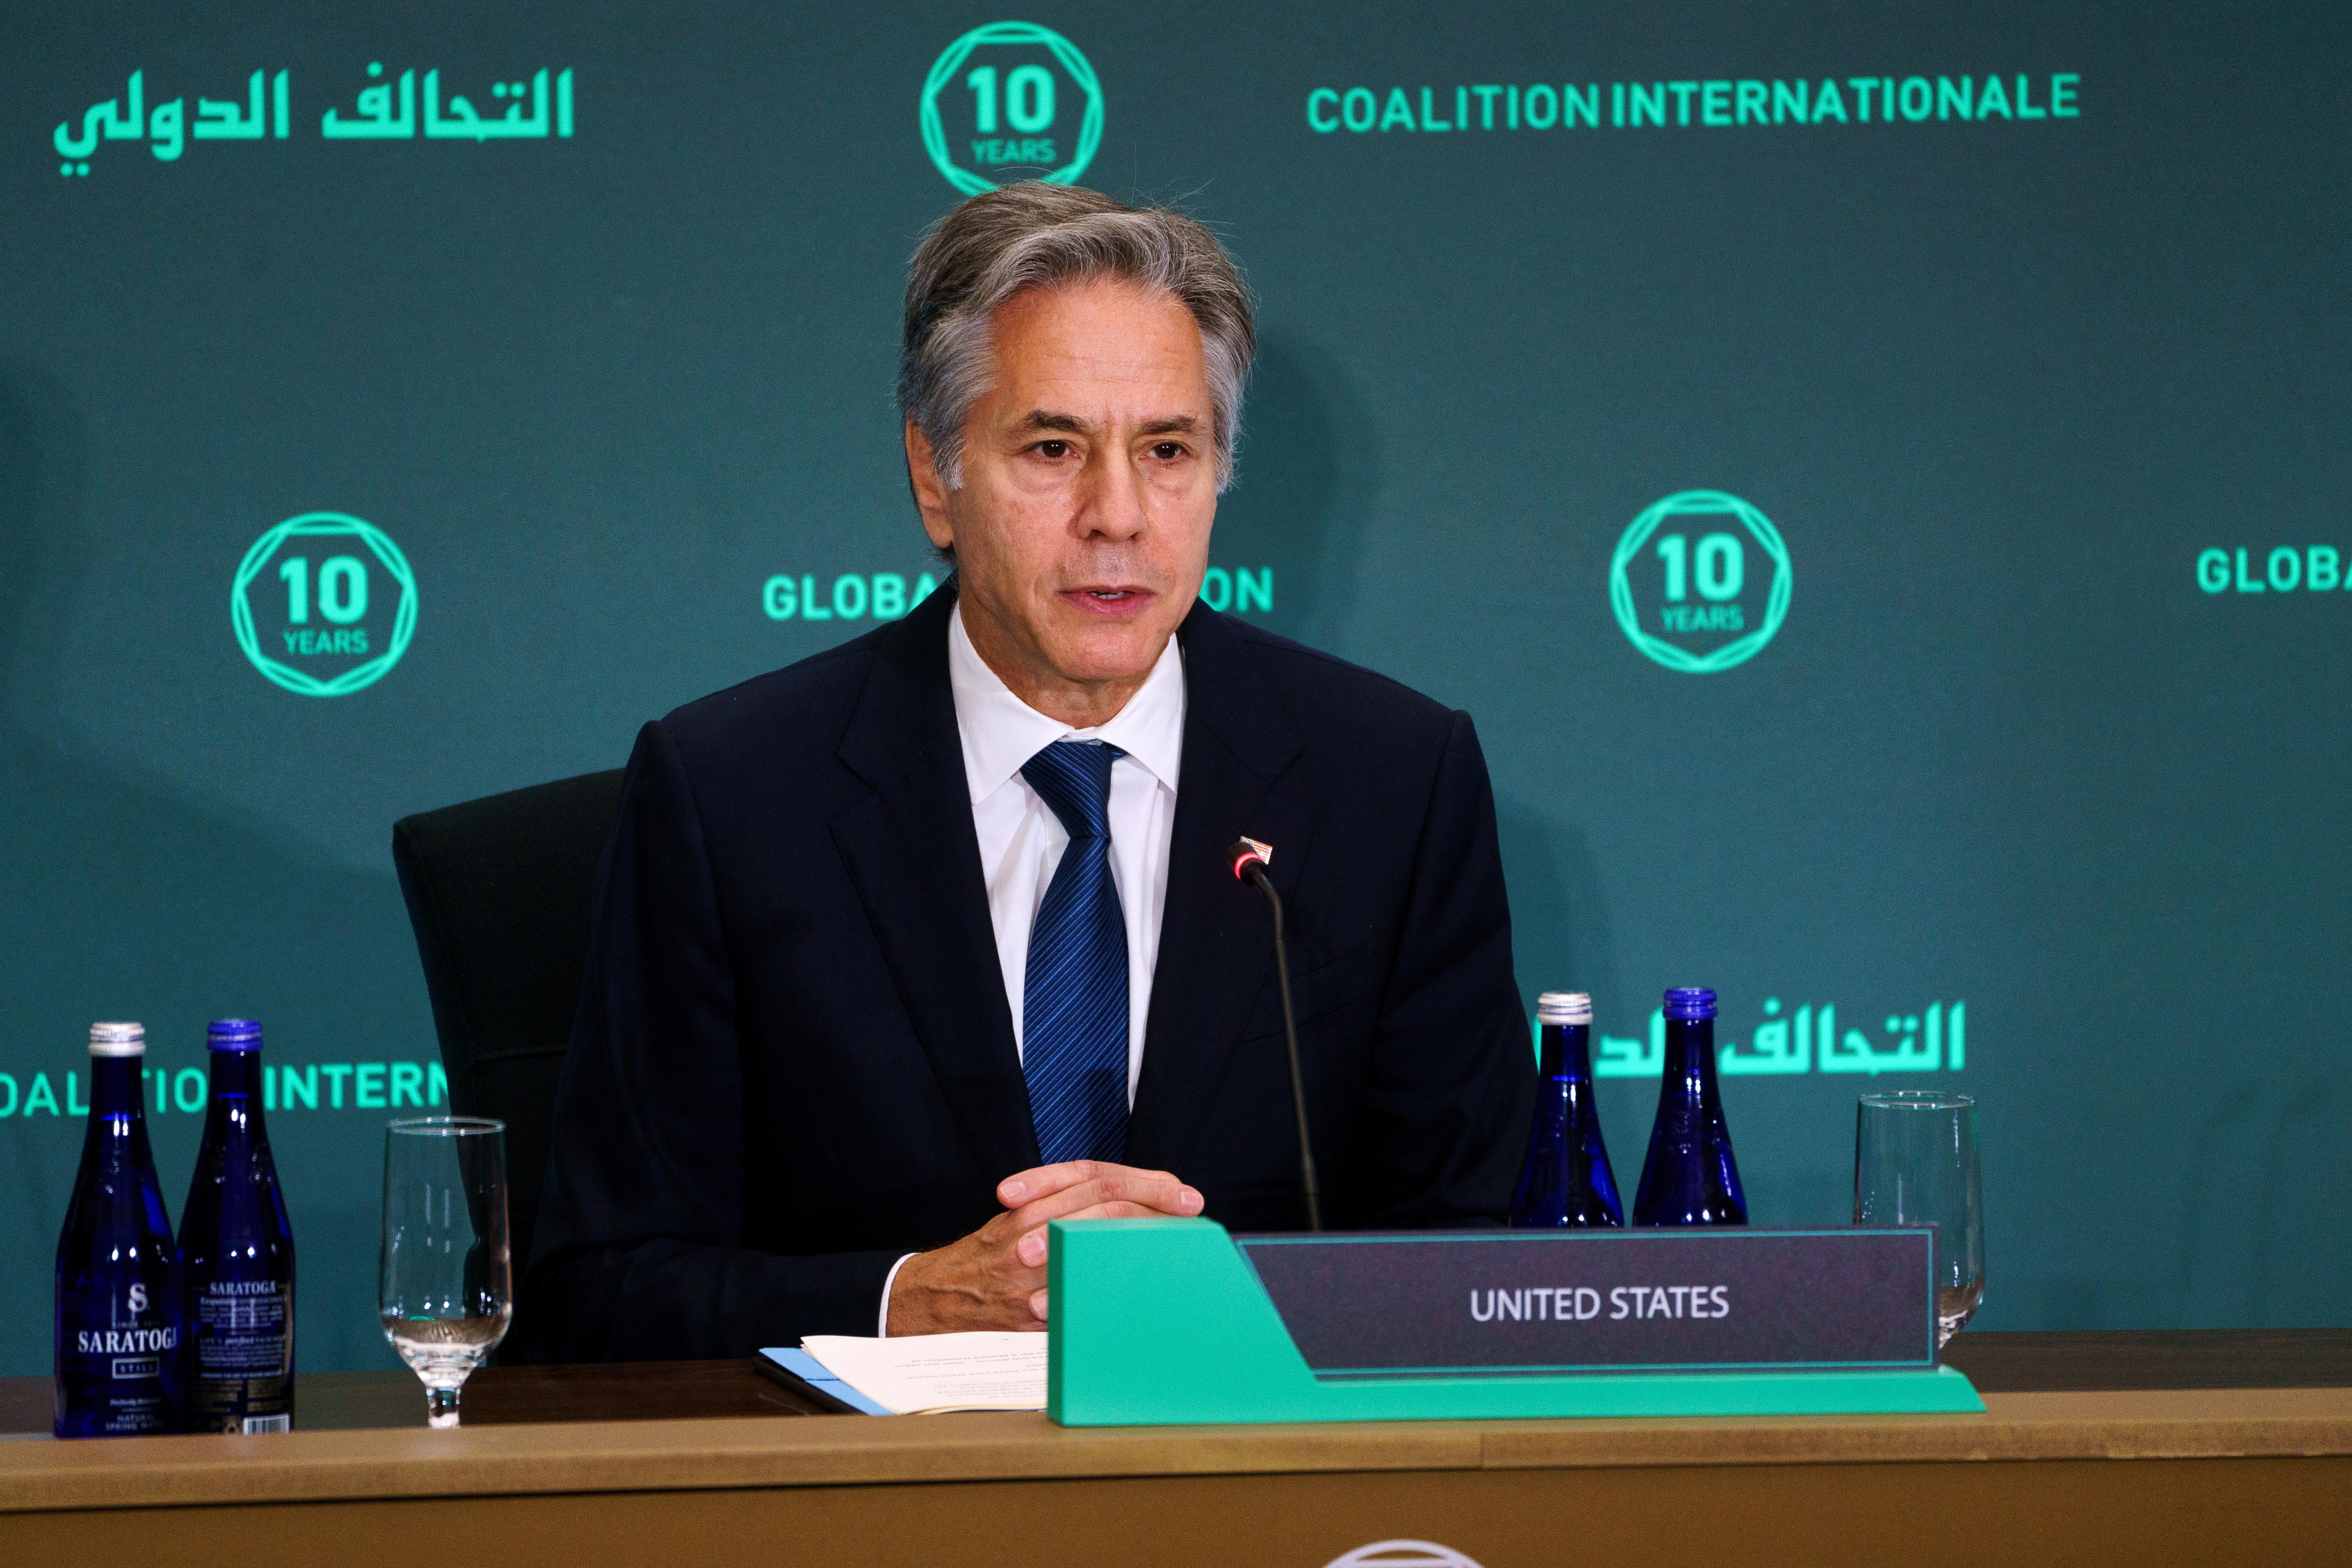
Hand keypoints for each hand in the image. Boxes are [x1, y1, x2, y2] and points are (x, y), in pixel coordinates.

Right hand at [885, 1160, 1202, 1334]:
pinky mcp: (1019, 1313)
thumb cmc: (985, 1259)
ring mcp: (1023, 1272)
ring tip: (1172, 1248)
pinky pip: (1066, 1301)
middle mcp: (1027, 1231)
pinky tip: (1129, 1294)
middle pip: (1099, 1204)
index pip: (1094, 1178)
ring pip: (1089, 1246)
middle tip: (1188, 1212)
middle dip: (1151, 1205)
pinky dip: (1098, 1294)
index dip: (1142, 1182)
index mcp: (1030, 1204)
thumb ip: (1068, 1211)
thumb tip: (1139, 1209)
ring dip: (1136, 1246)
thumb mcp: (1020, 1222)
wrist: (927, 1297)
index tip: (1182, 1193)